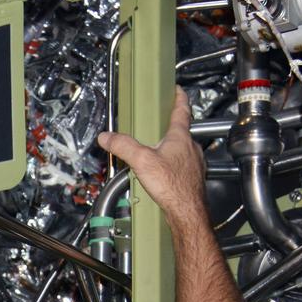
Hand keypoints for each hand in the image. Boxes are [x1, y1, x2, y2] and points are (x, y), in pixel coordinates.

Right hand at [97, 87, 207, 221]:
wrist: (187, 210)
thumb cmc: (171, 185)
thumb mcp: (141, 161)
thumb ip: (123, 146)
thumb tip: (107, 137)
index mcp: (180, 137)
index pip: (182, 111)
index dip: (179, 99)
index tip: (177, 91)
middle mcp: (191, 147)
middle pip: (182, 131)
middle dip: (170, 127)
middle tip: (160, 125)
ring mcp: (194, 163)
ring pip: (183, 149)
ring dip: (171, 148)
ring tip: (156, 153)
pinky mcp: (193, 178)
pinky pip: (182, 166)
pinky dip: (173, 166)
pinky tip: (163, 176)